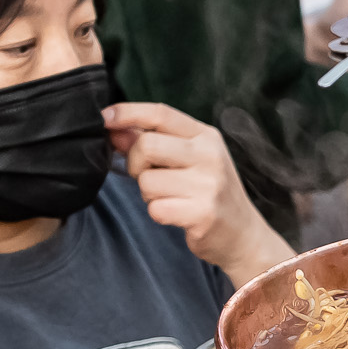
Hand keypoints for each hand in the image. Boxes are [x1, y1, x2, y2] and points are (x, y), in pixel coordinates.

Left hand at [103, 102, 291, 286]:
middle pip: (146, 145)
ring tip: (169, 197)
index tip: (104, 118)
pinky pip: (156, 208)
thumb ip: (154, 142)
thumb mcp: (188, 159)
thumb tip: (114, 129)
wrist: (243, 235)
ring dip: (148, 193)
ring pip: (147, 181)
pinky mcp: (202, 214)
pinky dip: (158, 213)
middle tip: (147, 176)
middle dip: (135, 163)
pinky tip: (176, 213)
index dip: (128, 112)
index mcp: (206, 136)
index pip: (161, 113)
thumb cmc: (209, 193)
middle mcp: (210, 156)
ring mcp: (208, 185)